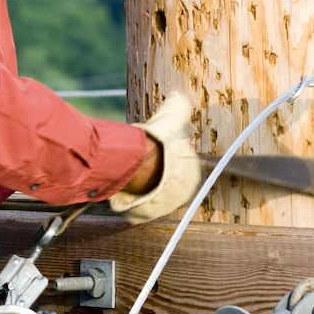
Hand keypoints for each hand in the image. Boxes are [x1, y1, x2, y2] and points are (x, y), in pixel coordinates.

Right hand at [106, 93, 202, 224]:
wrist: (139, 165)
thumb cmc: (159, 143)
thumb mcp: (171, 118)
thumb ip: (178, 107)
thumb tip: (179, 97)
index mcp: (191, 175)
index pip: (178, 166)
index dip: (163, 156)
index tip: (152, 149)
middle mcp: (180, 195)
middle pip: (163, 181)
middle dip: (152, 172)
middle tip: (139, 160)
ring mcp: (161, 207)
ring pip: (147, 193)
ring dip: (139, 184)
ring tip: (129, 171)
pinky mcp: (141, 215)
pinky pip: (134, 204)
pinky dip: (127, 196)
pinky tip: (122, 184)